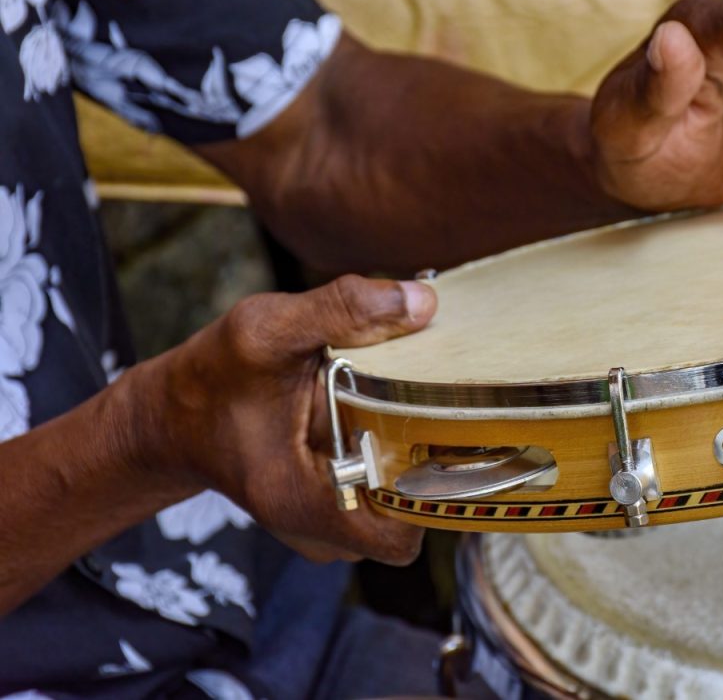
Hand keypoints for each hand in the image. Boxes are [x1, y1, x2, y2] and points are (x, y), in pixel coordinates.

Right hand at [140, 275, 436, 563]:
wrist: (171, 415)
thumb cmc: (211, 377)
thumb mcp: (266, 328)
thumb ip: (343, 310)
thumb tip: (425, 303)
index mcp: (303, 504)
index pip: (402, 536)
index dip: (431, 488)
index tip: (432, 430)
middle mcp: (318, 533)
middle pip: (407, 516)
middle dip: (419, 460)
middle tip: (410, 406)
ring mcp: (323, 529)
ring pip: (395, 506)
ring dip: (402, 458)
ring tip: (384, 409)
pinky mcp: (327, 511)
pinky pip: (377, 497)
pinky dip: (383, 460)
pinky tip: (368, 418)